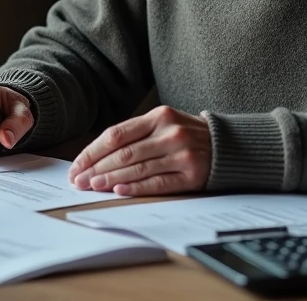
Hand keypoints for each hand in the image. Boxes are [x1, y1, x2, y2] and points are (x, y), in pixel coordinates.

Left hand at [68, 105, 210, 195]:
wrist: (230, 145)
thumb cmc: (187, 135)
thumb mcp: (164, 123)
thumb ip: (136, 134)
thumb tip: (97, 156)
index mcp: (159, 116)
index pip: (117, 134)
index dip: (93, 151)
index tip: (77, 165)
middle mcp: (169, 133)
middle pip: (124, 152)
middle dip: (97, 168)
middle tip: (79, 180)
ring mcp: (181, 154)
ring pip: (138, 168)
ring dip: (111, 179)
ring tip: (93, 186)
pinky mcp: (191, 174)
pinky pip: (158, 183)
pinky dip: (136, 187)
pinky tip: (119, 191)